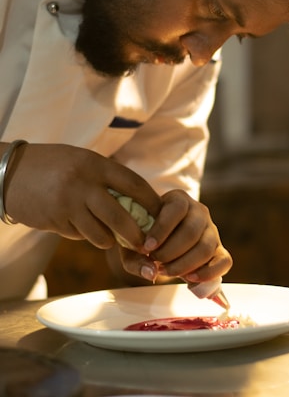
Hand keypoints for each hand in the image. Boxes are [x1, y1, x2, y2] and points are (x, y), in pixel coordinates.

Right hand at [3, 142, 160, 248]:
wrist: (10, 172)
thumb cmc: (52, 164)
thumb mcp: (81, 161)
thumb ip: (105, 177)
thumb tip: (135, 199)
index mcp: (95, 164)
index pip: (133, 184)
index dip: (150, 201)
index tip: (160, 213)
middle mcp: (83, 183)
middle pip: (121, 217)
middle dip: (135, 234)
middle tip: (142, 242)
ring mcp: (68, 204)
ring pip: (101, 234)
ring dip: (108, 239)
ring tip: (107, 234)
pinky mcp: (55, 221)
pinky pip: (79, 235)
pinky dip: (84, 235)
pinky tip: (76, 224)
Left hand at [118, 188, 232, 284]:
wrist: (158, 240)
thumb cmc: (144, 235)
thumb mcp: (134, 240)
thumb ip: (135, 257)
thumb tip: (150, 272)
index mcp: (179, 200)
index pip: (176, 209)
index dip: (161, 229)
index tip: (146, 247)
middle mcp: (199, 211)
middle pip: (191, 231)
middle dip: (170, 252)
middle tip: (154, 261)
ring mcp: (212, 230)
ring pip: (206, 247)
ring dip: (184, 264)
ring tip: (164, 271)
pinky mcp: (220, 249)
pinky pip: (225, 261)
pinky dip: (209, 273)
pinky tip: (189, 279)